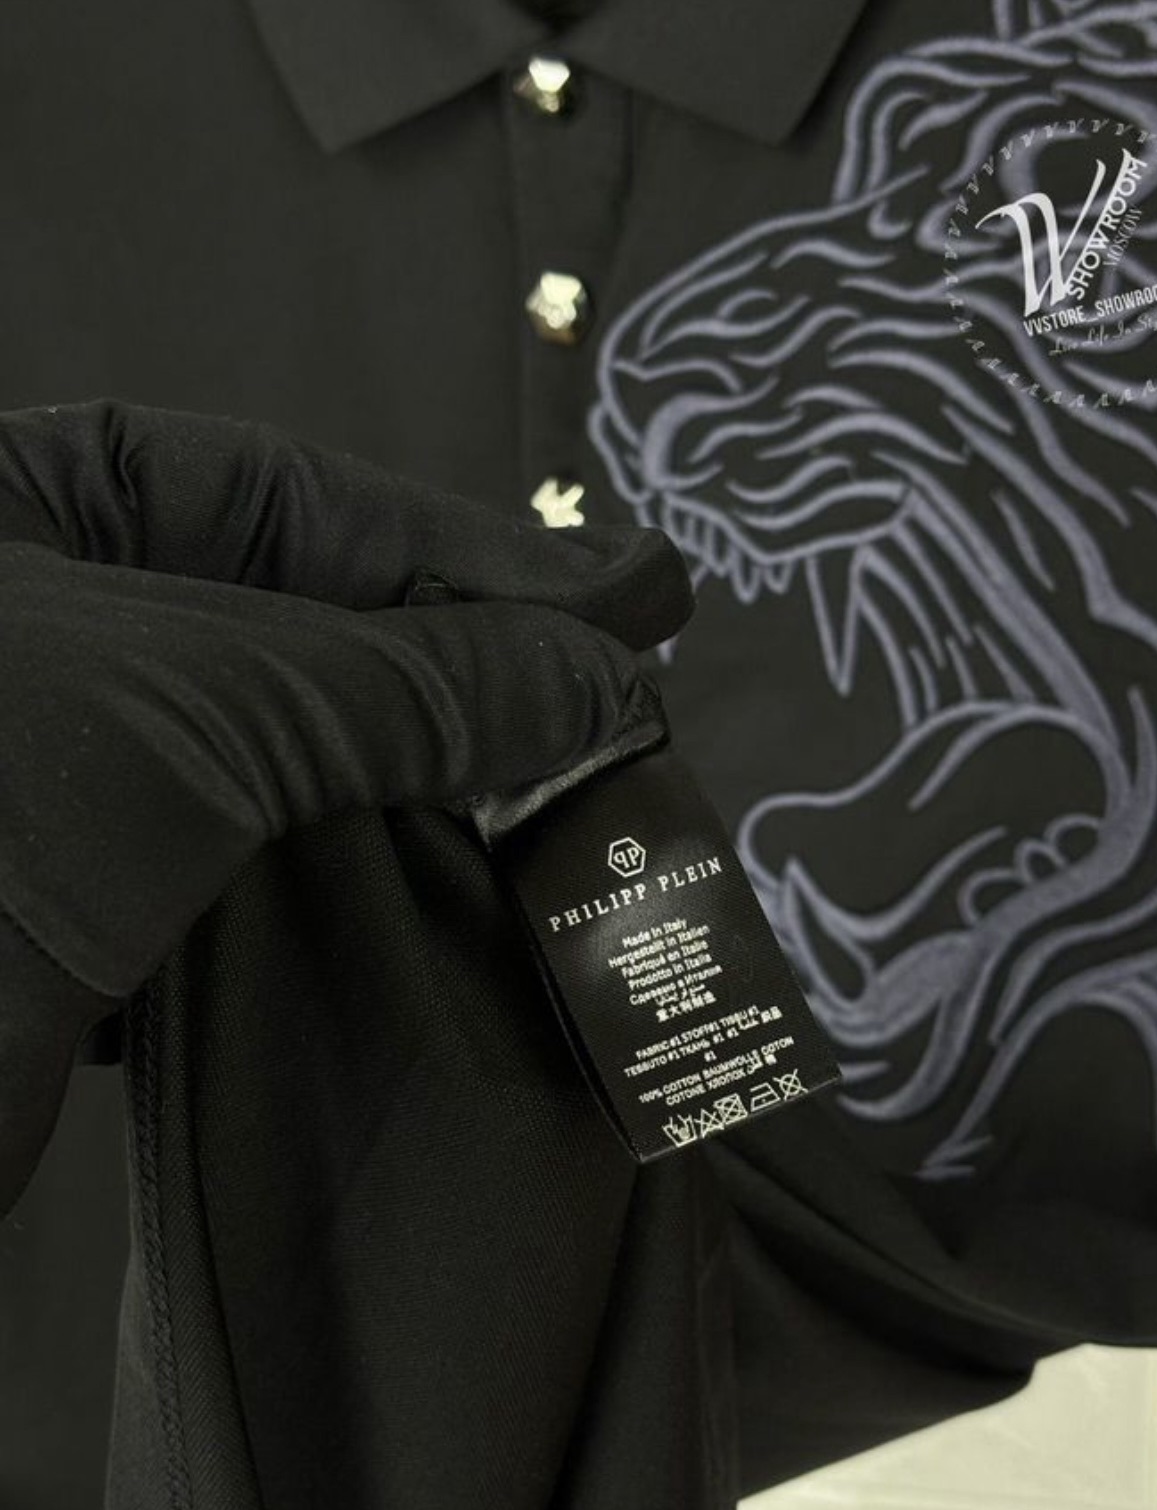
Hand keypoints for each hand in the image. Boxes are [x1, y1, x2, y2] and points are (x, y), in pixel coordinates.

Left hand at [0, 399, 691, 1214]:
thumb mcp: (212, 701)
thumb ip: (419, 678)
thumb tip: (609, 671)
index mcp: (37, 499)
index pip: (306, 499)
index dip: (484, 555)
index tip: (638, 602)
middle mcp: (53, 618)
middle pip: (316, 626)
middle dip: (474, 675)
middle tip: (629, 713)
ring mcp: (74, 767)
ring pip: (295, 758)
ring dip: (435, 797)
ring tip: (582, 809)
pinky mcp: (90, 905)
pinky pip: (259, 871)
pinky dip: (364, 894)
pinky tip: (465, 905)